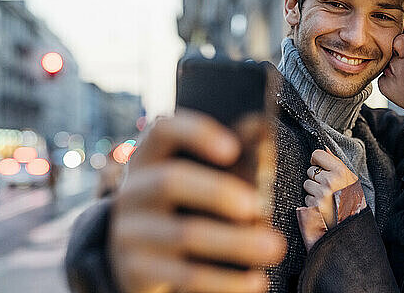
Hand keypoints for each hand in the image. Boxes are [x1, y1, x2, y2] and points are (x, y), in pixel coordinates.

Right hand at [109, 108, 285, 292]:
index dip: (195, 134)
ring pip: (183, 234)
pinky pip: (184, 276)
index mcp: (149, 157)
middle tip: (258, 206)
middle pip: (171, 181)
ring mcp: (129, 232)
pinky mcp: (135, 270)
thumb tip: (262, 126)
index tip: (232, 148)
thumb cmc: (180, 205)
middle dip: (218, 192)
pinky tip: (255, 282)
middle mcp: (133, 190)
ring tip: (273, 247)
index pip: (162, 130)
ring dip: (235, 242)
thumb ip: (224, 154)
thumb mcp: (193, 177)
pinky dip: (225, 281)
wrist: (134, 256)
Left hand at [303, 148, 357, 228]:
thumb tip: (324, 148)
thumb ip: (336, 162)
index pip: (317, 154)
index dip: (317, 160)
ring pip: (306, 184)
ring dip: (313, 190)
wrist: (352, 223)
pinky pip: (306, 198)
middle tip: (328, 187)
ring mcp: (320, 194)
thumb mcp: (350, 178)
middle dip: (316, 178)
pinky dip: (312, 202)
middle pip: (310, 170)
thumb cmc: (352, 198)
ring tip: (326, 198)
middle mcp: (329, 181)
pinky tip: (323, 206)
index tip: (320, 166)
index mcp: (340, 171)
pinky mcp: (313, 206)